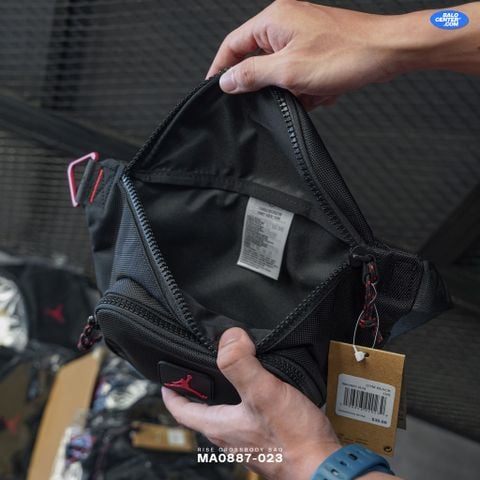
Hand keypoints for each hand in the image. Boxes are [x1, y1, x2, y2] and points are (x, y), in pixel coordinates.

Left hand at [162, 327, 340, 479]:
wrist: (323, 467)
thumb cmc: (293, 439)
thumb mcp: (263, 393)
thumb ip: (241, 364)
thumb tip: (228, 338)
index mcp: (221, 426)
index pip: (183, 411)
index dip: (172, 393)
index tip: (166, 379)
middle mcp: (231, 437)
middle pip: (204, 411)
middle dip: (200, 390)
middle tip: (202, 367)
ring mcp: (249, 441)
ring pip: (227, 414)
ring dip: (224, 395)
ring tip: (232, 373)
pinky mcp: (268, 441)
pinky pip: (248, 417)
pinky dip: (246, 401)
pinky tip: (262, 390)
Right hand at [206, 0, 399, 108]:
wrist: (387, 52)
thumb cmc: (345, 54)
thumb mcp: (288, 71)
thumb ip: (251, 75)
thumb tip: (226, 80)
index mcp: (273, 21)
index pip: (233, 44)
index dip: (221, 68)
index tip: (216, 87)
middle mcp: (286, 23)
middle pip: (258, 60)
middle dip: (270, 85)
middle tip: (282, 95)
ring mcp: (303, 34)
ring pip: (281, 71)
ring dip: (293, 89)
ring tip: (312, 91)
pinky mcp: (316, 47)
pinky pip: (299, 73)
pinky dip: (307, 87)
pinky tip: (323, 89)